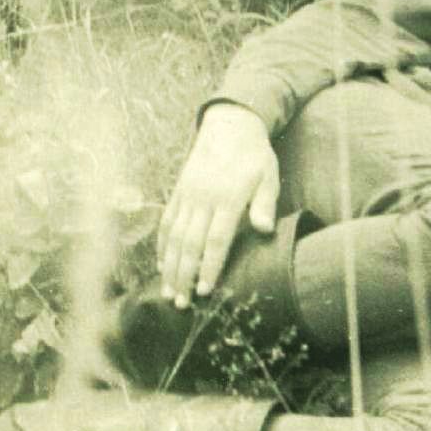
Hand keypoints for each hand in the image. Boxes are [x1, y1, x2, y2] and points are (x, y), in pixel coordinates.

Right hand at [157, 103, 279, 307]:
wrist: (229, 126)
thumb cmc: (254, 156)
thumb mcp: (268, 175)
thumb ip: (265, 203)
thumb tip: (264, 230)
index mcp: (227, 197)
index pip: (216, 239)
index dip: (209, 266)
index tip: (204, 290)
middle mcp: (203, 198)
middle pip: (190, 243)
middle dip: (184, 276)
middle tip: (182, 304)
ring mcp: (187, 195)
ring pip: (174, 237)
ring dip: (170, 267)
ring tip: (169, 294)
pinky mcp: (178, 192)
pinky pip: (166, 222)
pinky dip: (162, 246)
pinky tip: (162, 266)